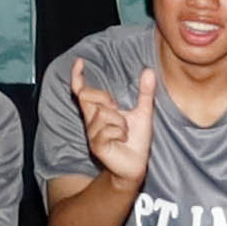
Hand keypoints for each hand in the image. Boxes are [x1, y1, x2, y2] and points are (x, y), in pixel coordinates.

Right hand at [65, 64, 155, 192]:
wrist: (136, 164)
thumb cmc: (136, 140)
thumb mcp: (143, 112)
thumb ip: (145, 93)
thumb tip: (149, 70)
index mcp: (98, 111)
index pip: (82, 91)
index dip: (77, 76)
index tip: (79, 61)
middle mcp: (91, 121)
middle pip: (87, 96)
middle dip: (105, 99)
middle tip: (118, 111)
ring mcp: (92, 133)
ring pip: (103, 114)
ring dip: (120, 122)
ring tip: (124, 133)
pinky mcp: (96, 145)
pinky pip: (109, 129)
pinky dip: (121, 133)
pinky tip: (122, 141)